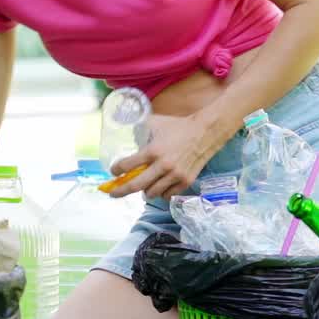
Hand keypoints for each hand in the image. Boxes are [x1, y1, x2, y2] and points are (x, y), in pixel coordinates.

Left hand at [106, 113, 225, 199]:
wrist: (204, 132)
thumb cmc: (178, 126)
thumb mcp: (156, 123)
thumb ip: (141, 129)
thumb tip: (127, 132)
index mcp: (153, 150)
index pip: (127, 165)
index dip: (116, 170)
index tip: (113, 172)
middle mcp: (163, 165)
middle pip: (136, 186)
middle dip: (120, 191)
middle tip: (113, 193)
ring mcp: (175, 175)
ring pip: (152, 193)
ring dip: (144, 192)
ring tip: (143, 187)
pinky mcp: (185, 181)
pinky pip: (167, 195)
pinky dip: (161, 193)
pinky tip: (159, 187)